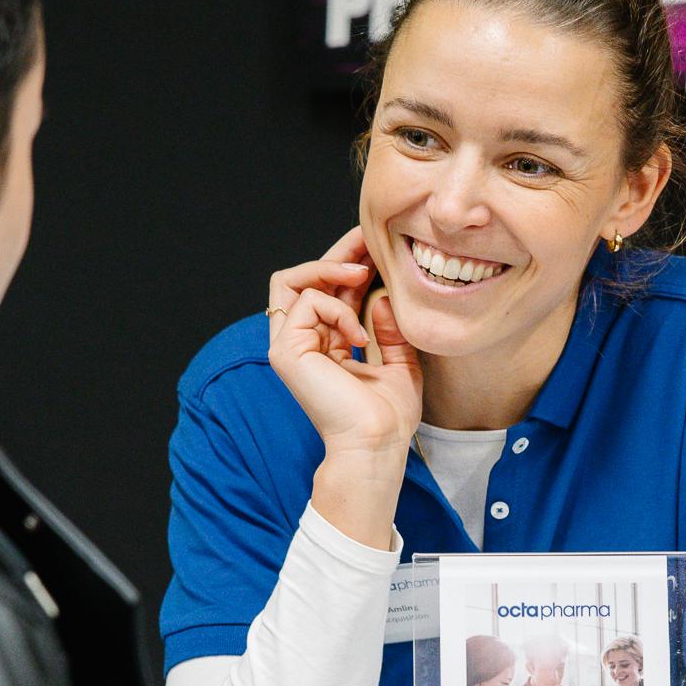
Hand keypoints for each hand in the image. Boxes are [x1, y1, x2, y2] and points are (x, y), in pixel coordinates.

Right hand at [267, 228, 421, 547]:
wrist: (376, 445)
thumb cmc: (387, 417)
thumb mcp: (399, 362)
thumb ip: (389, 328)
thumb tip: (380, 297)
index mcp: (324, 345)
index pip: (325, 290)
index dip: (347, 263)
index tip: (376, 248)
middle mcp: (301, 343)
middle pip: (301, 278)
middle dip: (337, 253)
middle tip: (367, 241)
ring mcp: (289, 347)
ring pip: (291, 281)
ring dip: (330, 269)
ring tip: (361, 274)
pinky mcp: (286, 352)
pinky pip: (307, 302)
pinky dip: (337, 307)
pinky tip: (358, 334)